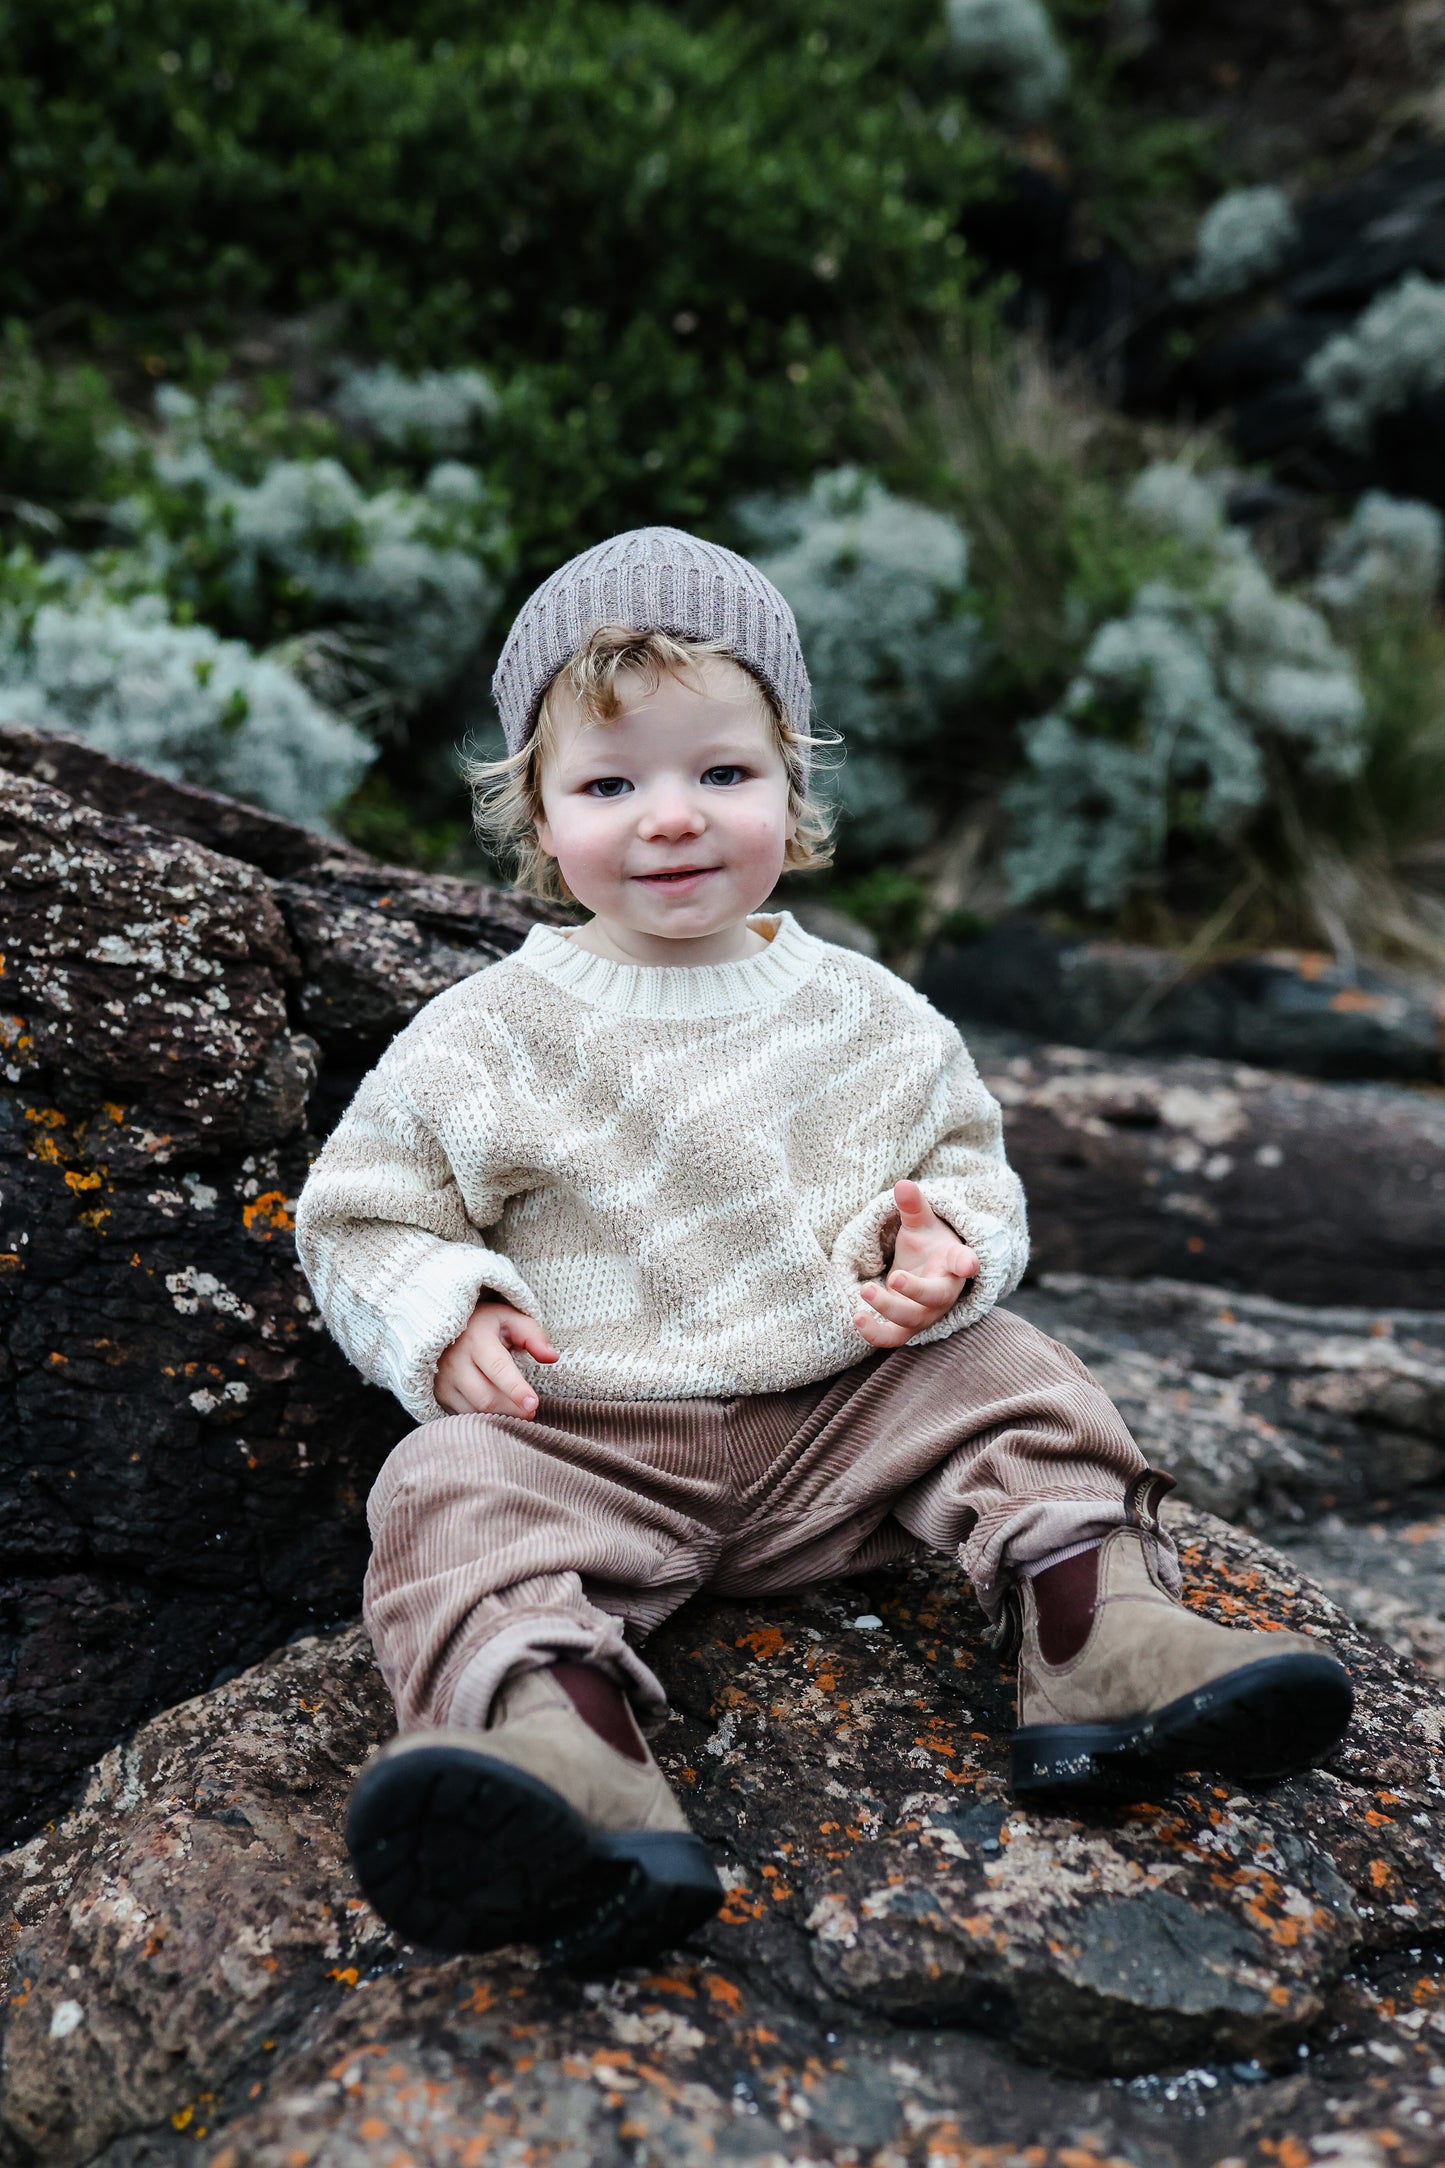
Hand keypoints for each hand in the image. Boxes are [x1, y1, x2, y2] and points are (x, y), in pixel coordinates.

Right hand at [435, 1300, 558, 1417]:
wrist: (445, 1325)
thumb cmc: (486, 1324)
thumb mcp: (511, 1320)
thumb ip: (533, 1336)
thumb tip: (552, 1357)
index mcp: (476, 1339)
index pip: (498, 1369)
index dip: (516, 1389)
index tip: (534, 1404)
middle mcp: (455, 1361)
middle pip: (486, 1397)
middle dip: (513, 1409)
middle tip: (532, 1411)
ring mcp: (444, 1380)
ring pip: (475, 1410)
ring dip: (500, 1416)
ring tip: (518, 1412)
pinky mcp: (439, 1395)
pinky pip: (464, 1414)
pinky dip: (484, 1418)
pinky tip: (498, 1411)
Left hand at [852, 1178, 978, 1348]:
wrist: (928, 1272)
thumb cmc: (928, 1245)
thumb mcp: (921, 1223)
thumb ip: (914, 1206)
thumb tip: (902, 1184)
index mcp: (954, 1262)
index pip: (964, 1261)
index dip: (967, 1263)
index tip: (968, 1264)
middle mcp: (944, 1292)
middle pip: (934, 1298)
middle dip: (913, 1291)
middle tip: (892, 1277)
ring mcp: (926, 1313)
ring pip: (912, 1321)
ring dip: (889, 1312)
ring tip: (864, 1292)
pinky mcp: (907, 1326)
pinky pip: (894, 1337)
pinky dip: (876, 1333)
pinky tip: (856, 1318)